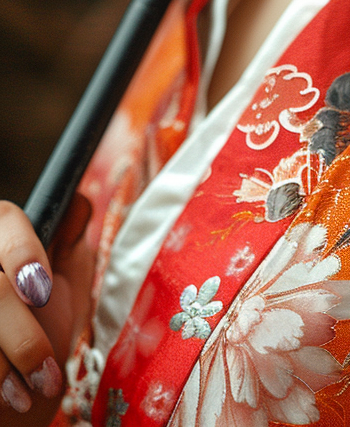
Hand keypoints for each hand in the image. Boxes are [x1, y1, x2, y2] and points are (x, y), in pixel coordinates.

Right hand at [0, 194, 92, 421]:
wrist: (10, 413)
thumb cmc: (36, 349)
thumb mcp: (62, 298)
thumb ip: (67, 253)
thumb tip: (79, 206)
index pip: (4, 217)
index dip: (23, 250)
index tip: (41, 291)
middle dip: (23, 336)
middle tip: (46, 374)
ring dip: (4, 368)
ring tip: (25, 395)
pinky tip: (1, 401)